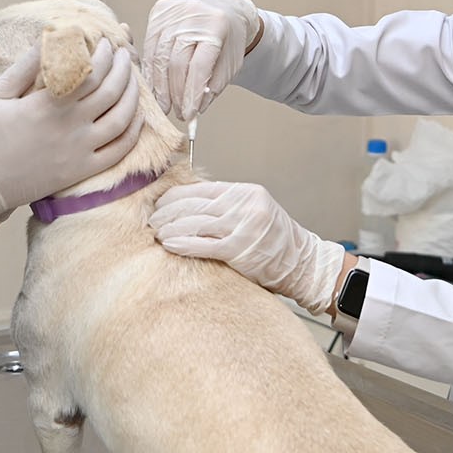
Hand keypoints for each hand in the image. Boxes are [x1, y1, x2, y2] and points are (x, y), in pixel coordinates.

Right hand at [0, 42, 142, 241]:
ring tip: (132, 79)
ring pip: (122, 119)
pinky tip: (136, 116)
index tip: (107, 44)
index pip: (91, 72)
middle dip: (123, 67)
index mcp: (48, 105)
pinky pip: (119, 150)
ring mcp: (79, 151)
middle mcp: (69, 127)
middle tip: (124, 54)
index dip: (105, 55)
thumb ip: (26, 65)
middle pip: (111, 91)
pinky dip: (133, 131)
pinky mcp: (83, 171)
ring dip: (133, 95)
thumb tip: (51, 37)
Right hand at [141, 0, 260, 120]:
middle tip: (176, 113)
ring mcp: (174, 10)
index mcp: (217, 26)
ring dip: (160, 86)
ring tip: (164, 105)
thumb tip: (193, 112)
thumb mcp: (229, 65)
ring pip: (159, 56)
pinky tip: (154, 87)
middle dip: (175, 93)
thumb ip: (212, 87)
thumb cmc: (227, 41)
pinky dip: (150, 70)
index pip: (199, 66)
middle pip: (176, 62)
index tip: (189, 115)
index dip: (191, 93)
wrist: (224, 10)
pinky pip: (149, 46)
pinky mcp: (159, 10)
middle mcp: (194, 14)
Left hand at [148, 180, 345, 312]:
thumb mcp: (253, 211)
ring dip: (169, 228)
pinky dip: (181, 244)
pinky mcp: (238, 249)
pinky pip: (201, 244)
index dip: (173, 197)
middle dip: (166, 213)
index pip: (199, 189)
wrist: (301, 263)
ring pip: (193, 223)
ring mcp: (242, 227)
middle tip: (151, 220)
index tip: (158, 205)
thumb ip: (225, 206)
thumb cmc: (274, 240)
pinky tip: (168, 245)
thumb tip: (185, 206)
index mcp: (245, 192)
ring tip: (157, 234)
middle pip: (193, 204)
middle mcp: (243, 205)